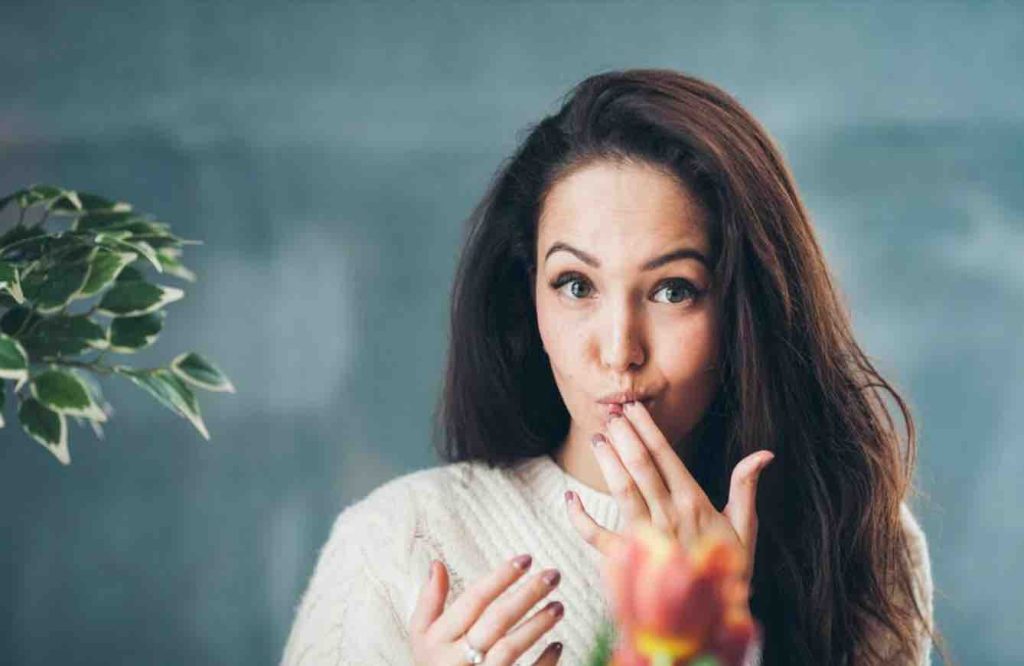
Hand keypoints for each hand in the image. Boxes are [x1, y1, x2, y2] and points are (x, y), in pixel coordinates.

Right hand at [409, 554, 564, 664]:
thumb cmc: (433, 663)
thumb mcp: (421, 635)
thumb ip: (429, 602)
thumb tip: (436, 564)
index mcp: (437, 640)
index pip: (473, 601)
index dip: (500, 577)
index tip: (526, 559)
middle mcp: (456, 660)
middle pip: (496, 621)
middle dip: (527, 595)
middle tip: (553, 575)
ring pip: (510, 649)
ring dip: (537, 625)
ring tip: (559, 606)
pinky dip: (544, 663)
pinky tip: (557, 645)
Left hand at [565, 399, 773, 583]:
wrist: (715, 616)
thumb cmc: (728, 568)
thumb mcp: (744, 527)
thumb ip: (745, 487)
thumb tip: (764, 454)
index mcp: (694, 503)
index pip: (665, 455)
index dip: (646, 428)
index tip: (632, 407)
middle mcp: (669, 515)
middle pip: (640, 466)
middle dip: (623, 436)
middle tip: (609, 412)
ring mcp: (647, 537)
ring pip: (621, 491)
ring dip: (607, 462)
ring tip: (597, 438)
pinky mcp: (628, 560)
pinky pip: (598, 537)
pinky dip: (580, 518)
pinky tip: (569, 497)